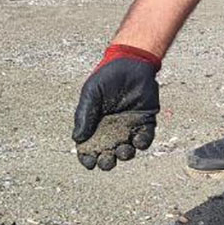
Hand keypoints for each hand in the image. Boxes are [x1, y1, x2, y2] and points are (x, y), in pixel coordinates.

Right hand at [71, 44, 159, 170]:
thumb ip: (84, 115)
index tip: (89, 162)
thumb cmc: (107, 77)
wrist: (132, 63)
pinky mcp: (146, 122)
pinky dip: (142, 143)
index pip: (89, 148)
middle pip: (108, 154)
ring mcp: (129, 128)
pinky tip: (137, 140)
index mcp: (95, 125)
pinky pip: (145, 138)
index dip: (88, 158)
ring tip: (123, 150)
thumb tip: (77, 139)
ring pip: (127, 150)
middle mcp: (112, 131)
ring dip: (124, 154)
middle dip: (107, 161)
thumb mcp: (91, 93)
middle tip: (107, 159)